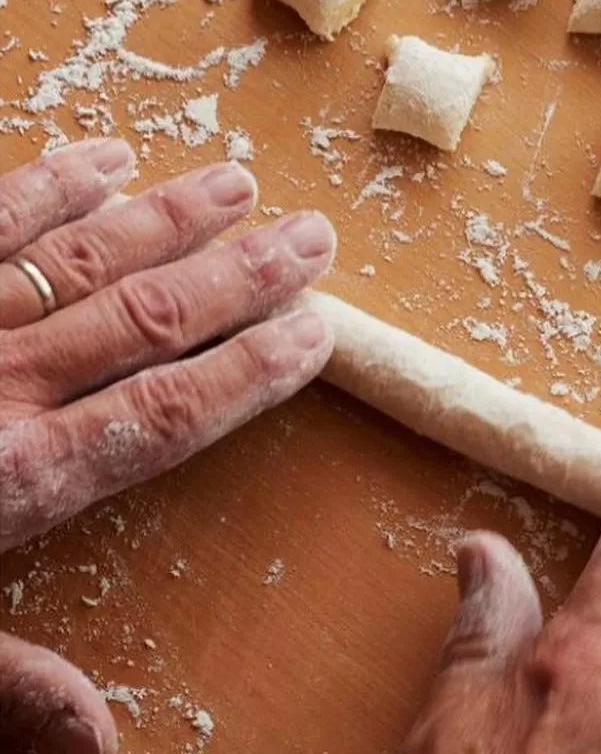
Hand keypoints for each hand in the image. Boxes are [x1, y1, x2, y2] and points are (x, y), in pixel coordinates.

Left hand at [0, 139, 337, 753]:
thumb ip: (2, 687)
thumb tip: (104, 736)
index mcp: (8, 483)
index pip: (159, 416)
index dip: (248, 373)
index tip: (316, 333)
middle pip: (145, 321)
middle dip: (238, 277)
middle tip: (312, 236)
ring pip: (80, 259)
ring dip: (167, 217)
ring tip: (238, 183)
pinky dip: (50, 184)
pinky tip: (106, 159)